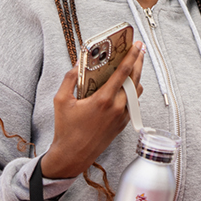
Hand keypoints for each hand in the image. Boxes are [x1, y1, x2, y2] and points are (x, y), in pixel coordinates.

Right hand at [40, 42, 145, 178]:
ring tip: (134, 63)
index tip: (137, 45)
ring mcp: (123, 116)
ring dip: (137, 76)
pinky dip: (132, 91)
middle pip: (135, 79)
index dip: (132, 56)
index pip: (124, 72)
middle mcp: (117, 107)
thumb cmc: (66, 129)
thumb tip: (79, 61)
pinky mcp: (124, 123)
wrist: (73, 155)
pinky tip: (127, 84)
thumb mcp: (61, 100)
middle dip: (139, 61)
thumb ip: (70, 78)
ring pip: (137, 91)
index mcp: (103, 100)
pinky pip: (133, 102)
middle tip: (140, 49)